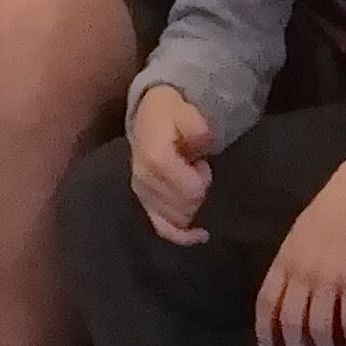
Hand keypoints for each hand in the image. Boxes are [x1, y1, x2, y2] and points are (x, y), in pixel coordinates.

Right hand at [127, 84, 216, 243]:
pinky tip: (200, 235)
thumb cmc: (171, 114)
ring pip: (176, 219)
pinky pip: (162, 228)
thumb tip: (202, 141)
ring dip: (192, 205)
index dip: (201, 180)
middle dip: (199, 192)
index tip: (202, 163)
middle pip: (184, 207)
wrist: (150, 116)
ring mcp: (143, 194)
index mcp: (153, 158)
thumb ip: (195, 126)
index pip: (187, 190)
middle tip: (199, 169)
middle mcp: (144, 180)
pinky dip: (181, 235)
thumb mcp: (185, 110)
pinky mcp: (145, 203)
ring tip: (191, 181)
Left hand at [255, 145, 345, 345]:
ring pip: (320, 327)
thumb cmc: (329, 212)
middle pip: (291, 321)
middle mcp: (302, 273)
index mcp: (285, 259)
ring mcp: (329, 279)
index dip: (264, 328)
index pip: (266, 301)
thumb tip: (286, 292)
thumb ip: (290, 263)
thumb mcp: (298, 235)